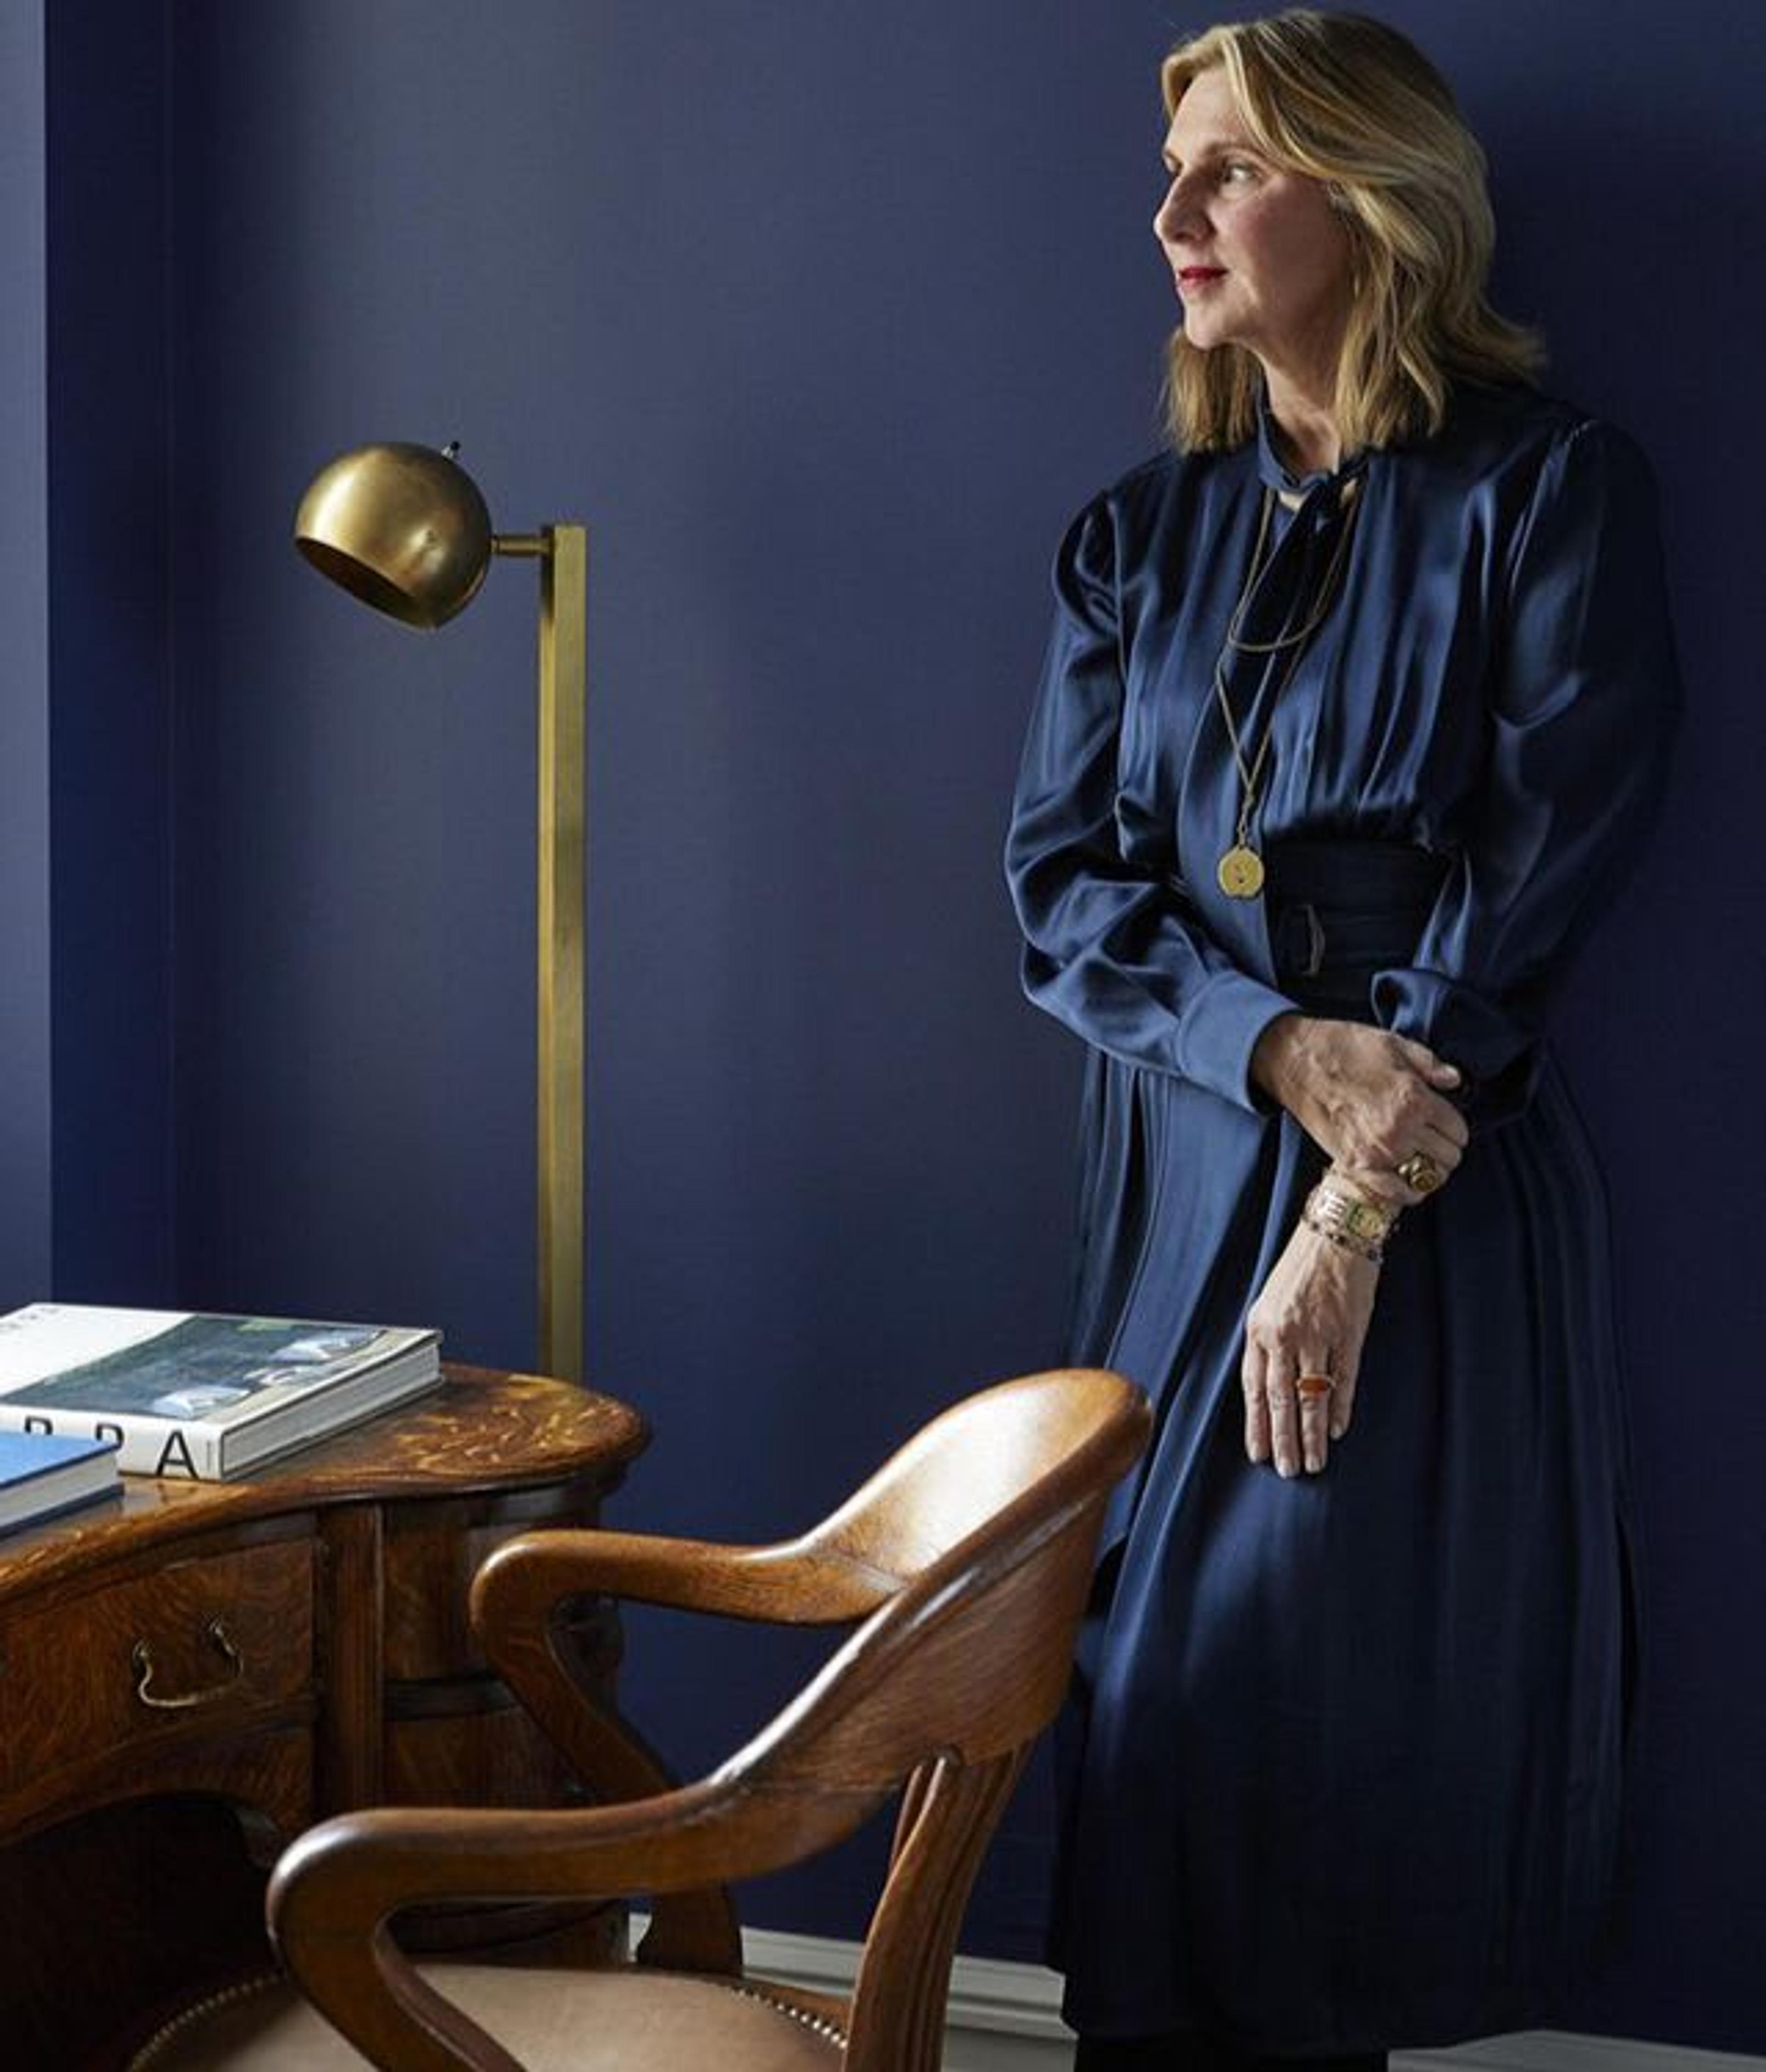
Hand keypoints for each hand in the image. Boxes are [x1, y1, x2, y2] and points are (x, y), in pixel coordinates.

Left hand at [1242, 1223, 1378, 1476]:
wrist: (1337, 1230)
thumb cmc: (1301, 1265)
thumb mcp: (1269, 1300)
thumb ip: (1267, 1339)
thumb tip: (1268, 1383)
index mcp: (1259, 1327)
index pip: (1253, 1387)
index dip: (1256, 1423)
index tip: (1258, 1453)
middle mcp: (1284, 1334)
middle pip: (1280, 1399)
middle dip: (1282, 1439)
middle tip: (1286, 1471)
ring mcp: (1318, 1335)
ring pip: (1312, 1396)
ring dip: (1311, 1434)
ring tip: (1312, 1463)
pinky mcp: (1349, 1332)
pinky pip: (1343, 1379)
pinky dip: (1340, 1407)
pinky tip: (1337, 1430)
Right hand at [1251, 1014, 1467, 1203]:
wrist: (1296, 1062)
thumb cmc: (1343, 1048)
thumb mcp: (1393, 1044)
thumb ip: (1430, 1064)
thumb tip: (1455, 1081)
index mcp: (1415, 1099)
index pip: (1458, 1130)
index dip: (1454, 1126)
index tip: (1444, 1122)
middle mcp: (1401, 1129)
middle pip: (1448, 1157)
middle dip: (1446, 1148)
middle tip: (1432, 1138)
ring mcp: (1378, 1151)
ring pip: (1427, 1177)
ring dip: (1428, 1169)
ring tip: (1418, 1156)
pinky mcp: (1355, 1164)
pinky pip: (1395, 1193)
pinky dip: (1406, 1192)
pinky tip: (1405, 1179)